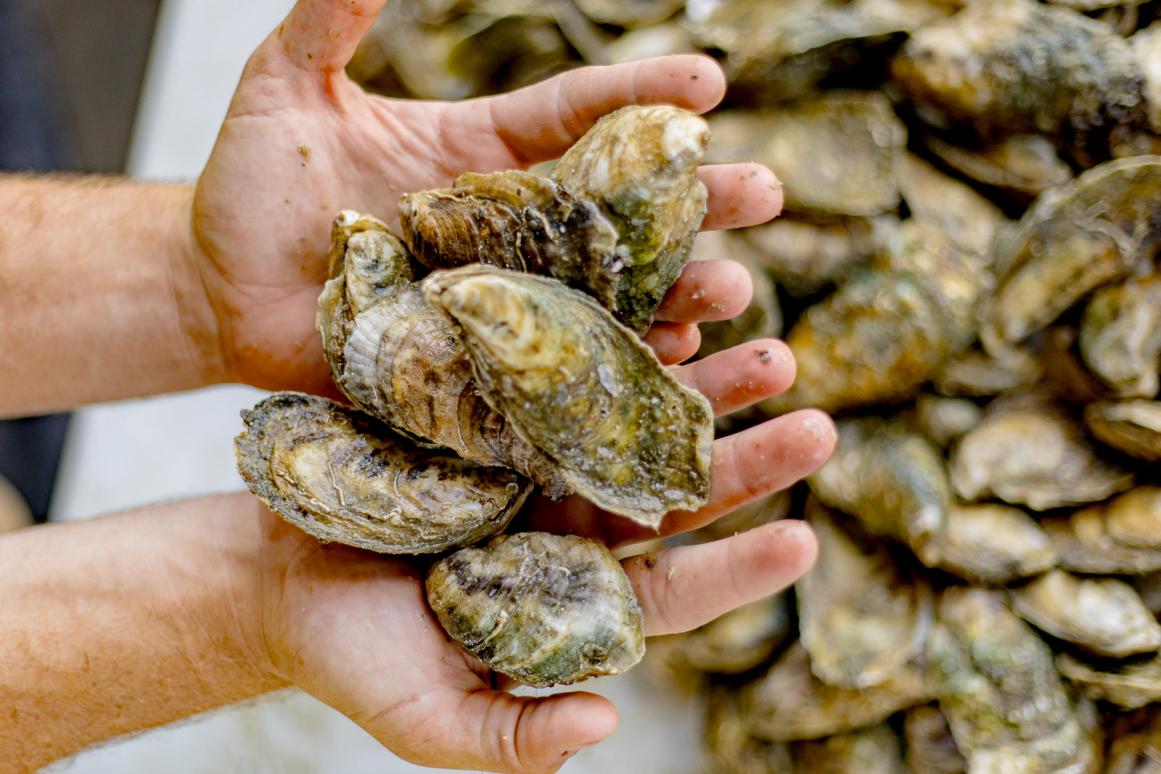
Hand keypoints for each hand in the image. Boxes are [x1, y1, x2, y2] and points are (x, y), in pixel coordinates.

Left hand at [189, 0, 783, 394]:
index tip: (710, 80)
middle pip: (614, 211)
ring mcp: (496, 301)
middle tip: (764, 193)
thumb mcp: (284, 87)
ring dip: (674, 294)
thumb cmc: (250, 185)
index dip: (640, 95)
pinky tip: (664, 367)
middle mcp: (506, 230)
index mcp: (479, 156)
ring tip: (733, 288)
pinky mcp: (472, 366)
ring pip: (603, 296)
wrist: (218, 290)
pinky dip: (607, 369)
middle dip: (692, 201)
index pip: (574, 117)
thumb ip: (332, 19)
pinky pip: (551, 371)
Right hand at [252, 337, 833, 772]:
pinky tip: (669, 312)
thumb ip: (511, 737)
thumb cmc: (348, 655)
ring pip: (635, 423)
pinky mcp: (492, 410)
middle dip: (745, 461)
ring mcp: (535, 463)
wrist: (270, 577)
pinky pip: (563, 369)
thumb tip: (602, 722)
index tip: (802, 542)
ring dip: (702, 387)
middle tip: (817, 424)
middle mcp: (569, 526)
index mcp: (570, 599)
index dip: (736, 572)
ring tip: (768, 347)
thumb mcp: (427, 715)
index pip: (672, 591)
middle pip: (673, 495)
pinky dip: (616, 340)